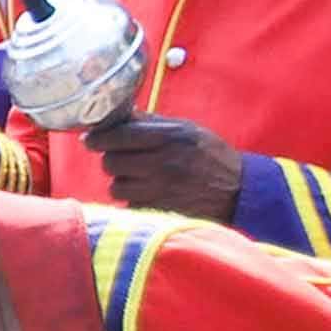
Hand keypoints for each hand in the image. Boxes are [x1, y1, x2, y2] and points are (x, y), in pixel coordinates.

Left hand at [88, 112, 247, 222]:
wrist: (240, 192)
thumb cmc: (212, 156)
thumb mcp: (187, 130)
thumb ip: (152, 123)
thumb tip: (118, 117)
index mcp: (170, 137)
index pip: (118, 136)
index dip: (98, 137)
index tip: (90, 139)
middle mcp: (164, 164)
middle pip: (111, 162)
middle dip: (112, 159)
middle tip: (121, 158)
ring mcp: (162, 191)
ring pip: (116, 186)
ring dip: (121, 182)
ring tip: (138, 177)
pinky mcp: (160, 212)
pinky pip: (130, 205)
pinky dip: (133, 199)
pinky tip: (149, 193)